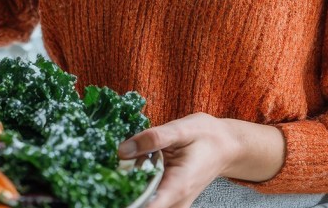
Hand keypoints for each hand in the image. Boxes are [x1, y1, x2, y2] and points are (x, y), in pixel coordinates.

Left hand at [118, 114, 283, 207]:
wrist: (226, 146)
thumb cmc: (206, 135)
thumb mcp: (181, 128)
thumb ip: (153, 138)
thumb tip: (122, 151)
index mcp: (178, 184)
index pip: (149, 207)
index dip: (127, 202)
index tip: (107, 190)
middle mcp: (176, 200)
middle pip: (142, 206)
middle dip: (121, 194)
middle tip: (101, 178)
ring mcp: (174, 203)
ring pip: (144, 204)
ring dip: (127, 191)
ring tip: (112, 173)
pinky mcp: (171, 200)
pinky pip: (149, 200)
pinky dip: (136, 189)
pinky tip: (126, 173)